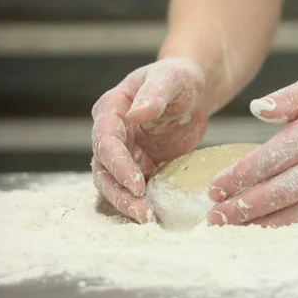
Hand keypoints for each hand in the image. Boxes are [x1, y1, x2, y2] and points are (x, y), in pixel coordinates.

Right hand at [91, 57, 207, 222]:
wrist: (193, 93)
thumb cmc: (180, 78)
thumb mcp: (171, 78)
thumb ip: (154, 94)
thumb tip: (134, 114)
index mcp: (112, 110)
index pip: (106, 141)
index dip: (119, 165)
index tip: (137, 184)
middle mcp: (112, 134)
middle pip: (104, 169)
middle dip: (120, 193)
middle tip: (142, 213)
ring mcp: (125, 153)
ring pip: (115, 184)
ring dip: (127, 203)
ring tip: (148, 219)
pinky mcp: (142, 166)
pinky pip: (136, 188)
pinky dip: (142, 202)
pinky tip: (156, 214)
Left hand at [208, 57, 297, 226]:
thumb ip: (290, 96)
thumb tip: (255, 111)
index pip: (278, 154)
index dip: (244, 175)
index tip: (216, 188)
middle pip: (289, 188)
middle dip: (249, 206)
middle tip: (216, 218)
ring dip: (270, 223)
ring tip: (238, 230)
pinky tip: (275, 230)